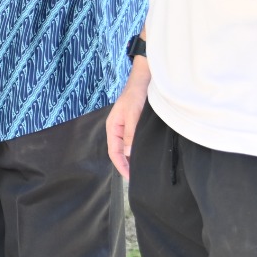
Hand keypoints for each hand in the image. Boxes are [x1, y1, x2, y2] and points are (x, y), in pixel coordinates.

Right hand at [106, 56, 150, 179]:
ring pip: (126, 147)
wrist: (144, 78)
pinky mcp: (135, 124)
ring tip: (140, 169)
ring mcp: (126, 126)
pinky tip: (144, 153)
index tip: (129, 177)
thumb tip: (128, 153)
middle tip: (136, 177)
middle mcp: (118, 128)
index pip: (114, 152)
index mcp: (113, 127)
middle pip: (119, 151)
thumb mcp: (133, 114)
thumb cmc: (135, 94)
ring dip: (132, 158)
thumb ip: (130, 134)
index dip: (121, 166)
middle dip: (126, 165)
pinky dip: (137, 149)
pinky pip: (133, 140)